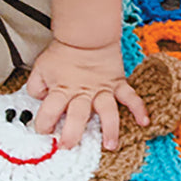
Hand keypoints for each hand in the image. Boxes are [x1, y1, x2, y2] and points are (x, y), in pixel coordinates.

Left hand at [24, 38, 148, 149]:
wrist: (86, 34)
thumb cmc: (63, 52)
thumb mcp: (41, 68)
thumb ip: (36, 87)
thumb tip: (40, 100)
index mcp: (61, 90)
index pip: (49, 111)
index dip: (43, 124)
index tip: (44, 131)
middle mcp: (82, 93)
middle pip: (77, 116)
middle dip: (72, 133)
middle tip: (68, 146)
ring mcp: (102, 89)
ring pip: (107, 112)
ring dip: (109, 129)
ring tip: (110, 145)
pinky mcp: (117, 84)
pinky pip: (130, 97)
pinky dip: (139, 109)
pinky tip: (144, 122)